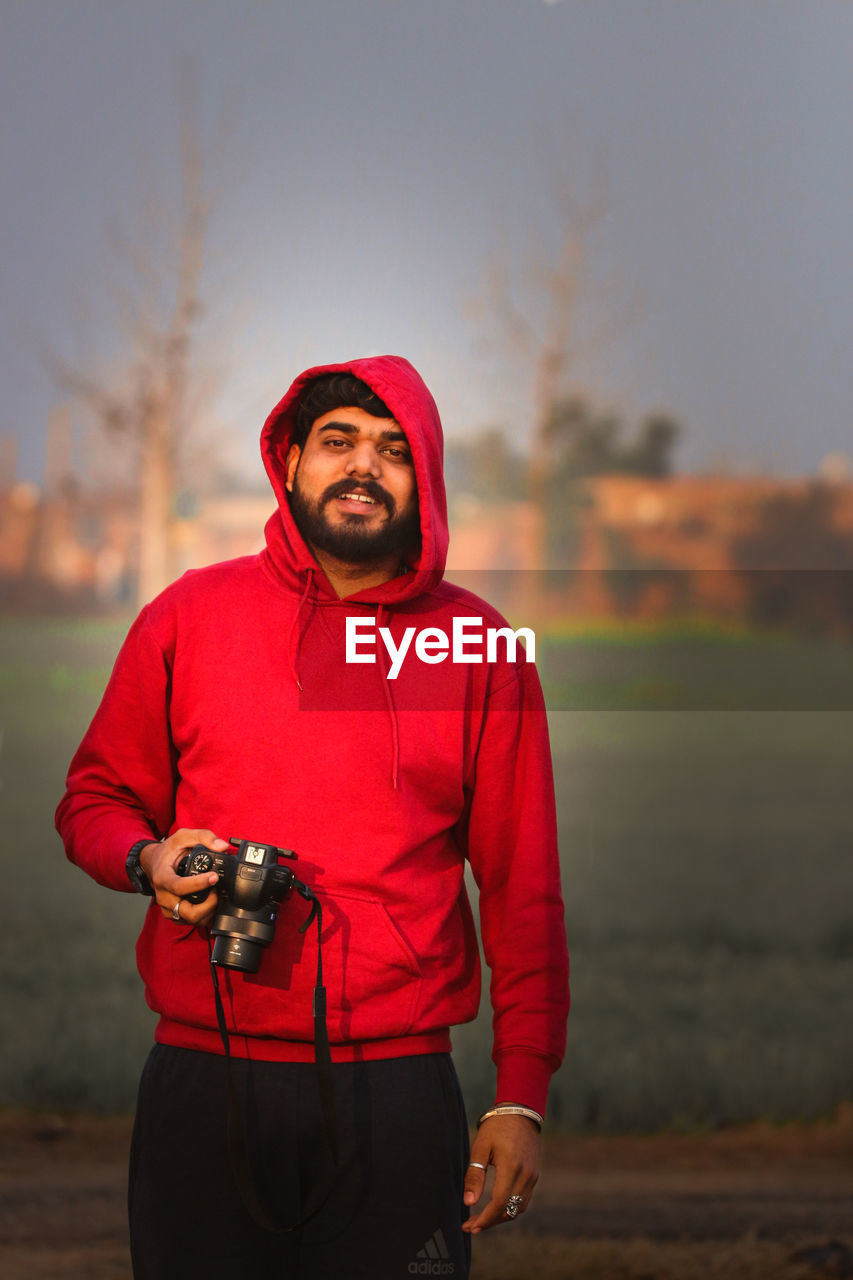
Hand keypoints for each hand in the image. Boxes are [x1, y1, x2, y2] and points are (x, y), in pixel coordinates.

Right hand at [139, 828, 226, 927]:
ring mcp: (168, 908)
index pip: (179, 886)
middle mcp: (163, 896)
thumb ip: (203, 837)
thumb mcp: (182, 837)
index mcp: (163, 877)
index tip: (214, 877)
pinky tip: (210, 903)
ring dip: (208, 911)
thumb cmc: (168, 851)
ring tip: (216, 896)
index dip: (199, 884)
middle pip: (187, 912)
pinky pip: (190, 922)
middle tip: (217, 891)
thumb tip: (222, 846)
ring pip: (191, 920)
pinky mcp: (174, 915)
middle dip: (208, 905)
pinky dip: (204, 916)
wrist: (154, 863)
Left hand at [462, 1113, 539, 1233]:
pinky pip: (524, 1200)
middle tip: (471, 1225)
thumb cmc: (496, 1127)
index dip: (484, 1219)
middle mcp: (525, 1175)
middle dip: (490, 1222)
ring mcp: (532, 1176)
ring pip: (518, 1209)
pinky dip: (510, 1208)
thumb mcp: (481, 1147)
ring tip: (482, 1219)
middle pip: (509, 1210)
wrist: (520, 1112)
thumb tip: (468, 1203)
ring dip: (500, 1217)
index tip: (469, 1226)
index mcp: (511, 1166)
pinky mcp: (534, 1175)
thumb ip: (475, 1175)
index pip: (498, 1203)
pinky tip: (496, 1207)